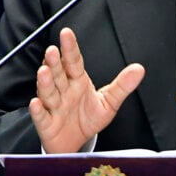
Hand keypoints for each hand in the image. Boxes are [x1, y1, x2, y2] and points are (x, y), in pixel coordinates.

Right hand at [29, 27, 144, 152]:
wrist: (75, 141)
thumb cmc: (89, 118)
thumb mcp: (110, 101)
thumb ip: (122, 85)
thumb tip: (139, 69)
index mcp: (78, 81)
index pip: (74, 62)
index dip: (70, 48)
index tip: (67, 33)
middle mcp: (63, 91)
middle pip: (58, 74)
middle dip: (54, 62)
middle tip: (52, 50)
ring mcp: (54, 106)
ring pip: (48, 92)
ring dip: (45, 82)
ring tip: (44, 71)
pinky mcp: (47, 123)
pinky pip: (41, 116)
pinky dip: (37, 110)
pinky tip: (36, 103)